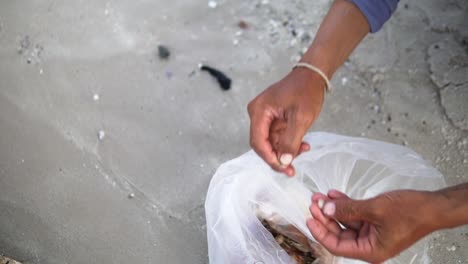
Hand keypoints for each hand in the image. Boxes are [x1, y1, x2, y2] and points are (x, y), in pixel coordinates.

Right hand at [247, 68, 324, 175]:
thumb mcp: (301, 118)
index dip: (269, 157)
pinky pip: (278, 137)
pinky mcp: (273, 119)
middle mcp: (258, 114)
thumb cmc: (306, 90)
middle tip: (291, 170)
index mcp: (259, 111)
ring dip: (286, 151)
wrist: (313, 75)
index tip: (283, 168)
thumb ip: (291, 141)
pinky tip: (302, 145)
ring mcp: (265, 117)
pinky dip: (289, 143)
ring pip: (271, 143)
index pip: (258, 141)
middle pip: (263, 144)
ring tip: (303, 151)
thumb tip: (284, 161)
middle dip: (277, 157)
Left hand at [307, 189, 438, 262]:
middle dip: (324, 216)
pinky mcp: (374, 221)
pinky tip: (334, 193)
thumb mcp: (374, 209)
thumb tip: (326, 209)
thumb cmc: (410, 212)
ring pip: (344, 221)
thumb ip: (348, 209)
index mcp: (370, 251)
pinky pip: (354, 214)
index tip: (308, 218)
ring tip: (320, 194)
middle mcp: (369, 244)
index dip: (320, 232)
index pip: (336, 246)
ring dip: (333, 208)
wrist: (432, 205)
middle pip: (338, 233)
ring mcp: (371, 232)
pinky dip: (344, 204)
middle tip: (313, 201)